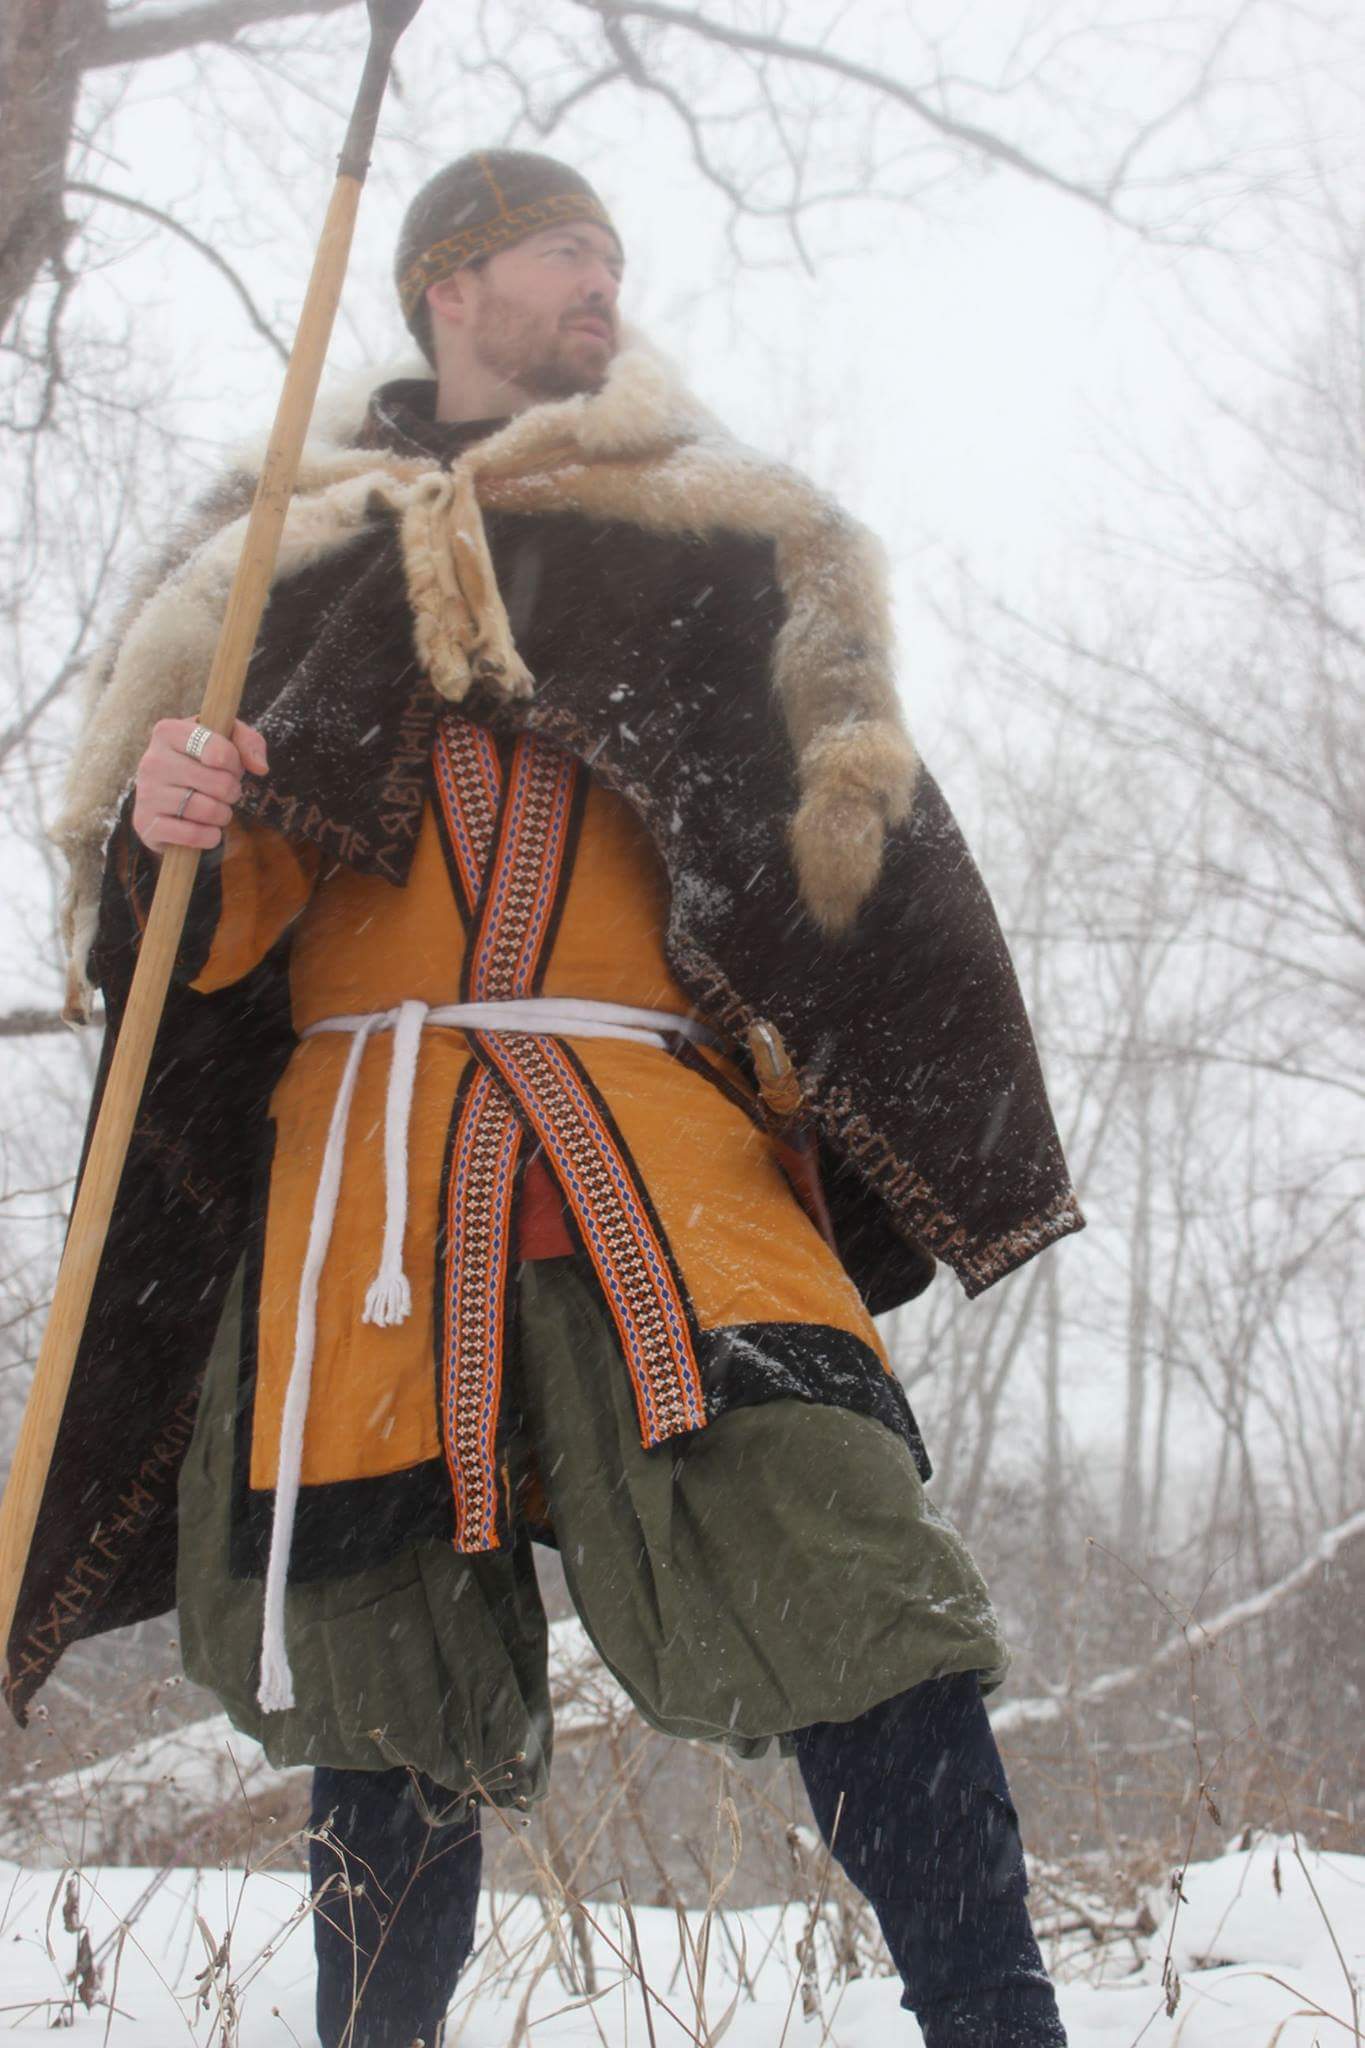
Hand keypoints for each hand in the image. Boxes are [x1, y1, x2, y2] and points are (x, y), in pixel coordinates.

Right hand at [131, 718, 268, 854]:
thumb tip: (260, 768)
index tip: (230, 766)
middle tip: (225, 792)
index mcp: (168, 732)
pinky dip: (210, 836)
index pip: (219, 751)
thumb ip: (249, 742)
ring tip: (217, 810)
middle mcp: (151, 759)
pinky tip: (208, 830)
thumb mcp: (227, 742)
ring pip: (207, 810)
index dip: (235, 764)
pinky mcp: (145, 823)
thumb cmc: (203, 764)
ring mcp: (146, 793)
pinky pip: (192, 834)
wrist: (168, 798)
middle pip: (218, 783)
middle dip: (232, 791)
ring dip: (223, 814)